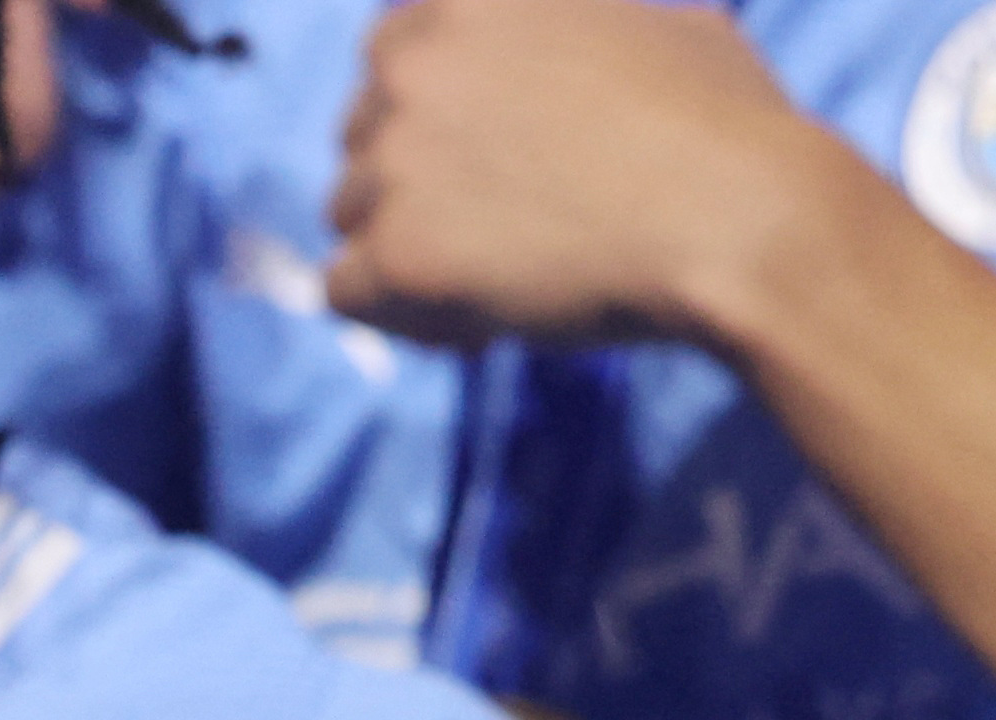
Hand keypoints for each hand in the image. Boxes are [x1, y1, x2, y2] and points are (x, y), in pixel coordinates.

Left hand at [326, 0, 864, 349]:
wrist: (742, 219)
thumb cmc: (724, 126)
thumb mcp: (656, 25)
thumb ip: (574, 30)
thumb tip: (589, 38)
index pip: (390, 52)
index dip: (427, 111)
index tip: (485, 154)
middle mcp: (413, 63)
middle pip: (361, 135)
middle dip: (413, 182)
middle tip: (504, 225)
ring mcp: (396, 156)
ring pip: (351, 214)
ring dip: (409, 248)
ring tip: (507, 274)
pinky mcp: (394, 251)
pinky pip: (345, 292)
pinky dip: (400, 313)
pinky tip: (480, 322)